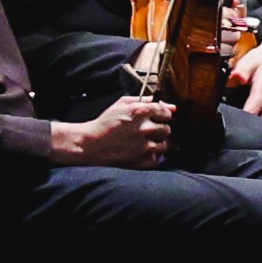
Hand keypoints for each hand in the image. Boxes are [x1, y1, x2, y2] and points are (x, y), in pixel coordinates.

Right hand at [52, 94, 173, 166]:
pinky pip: (159, 157)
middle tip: (146, 131)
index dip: (161, 115)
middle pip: (167, 128)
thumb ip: (147, 101)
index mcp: (141, 112)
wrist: (89, 145)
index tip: (154, 119)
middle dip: (158, 129)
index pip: (167, 112)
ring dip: (157, 142)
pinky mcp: (144, 161)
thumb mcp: (122, 104)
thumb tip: (172, 106)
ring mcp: (145, 146)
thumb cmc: (106, 124)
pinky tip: (140, 151)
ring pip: (165, 143)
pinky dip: (152, 155)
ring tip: (141, 142)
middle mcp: (145, 129)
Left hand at [233, 33, 261, 125]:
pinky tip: (257, 129)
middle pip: (261, 125)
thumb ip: (242, 69)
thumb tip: (235, 77)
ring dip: (257, 132)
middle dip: (246, 129)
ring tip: (243, 131)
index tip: (228, 125)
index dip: (239, 122)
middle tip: (233, 130)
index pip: (252, 113)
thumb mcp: (251, 59)